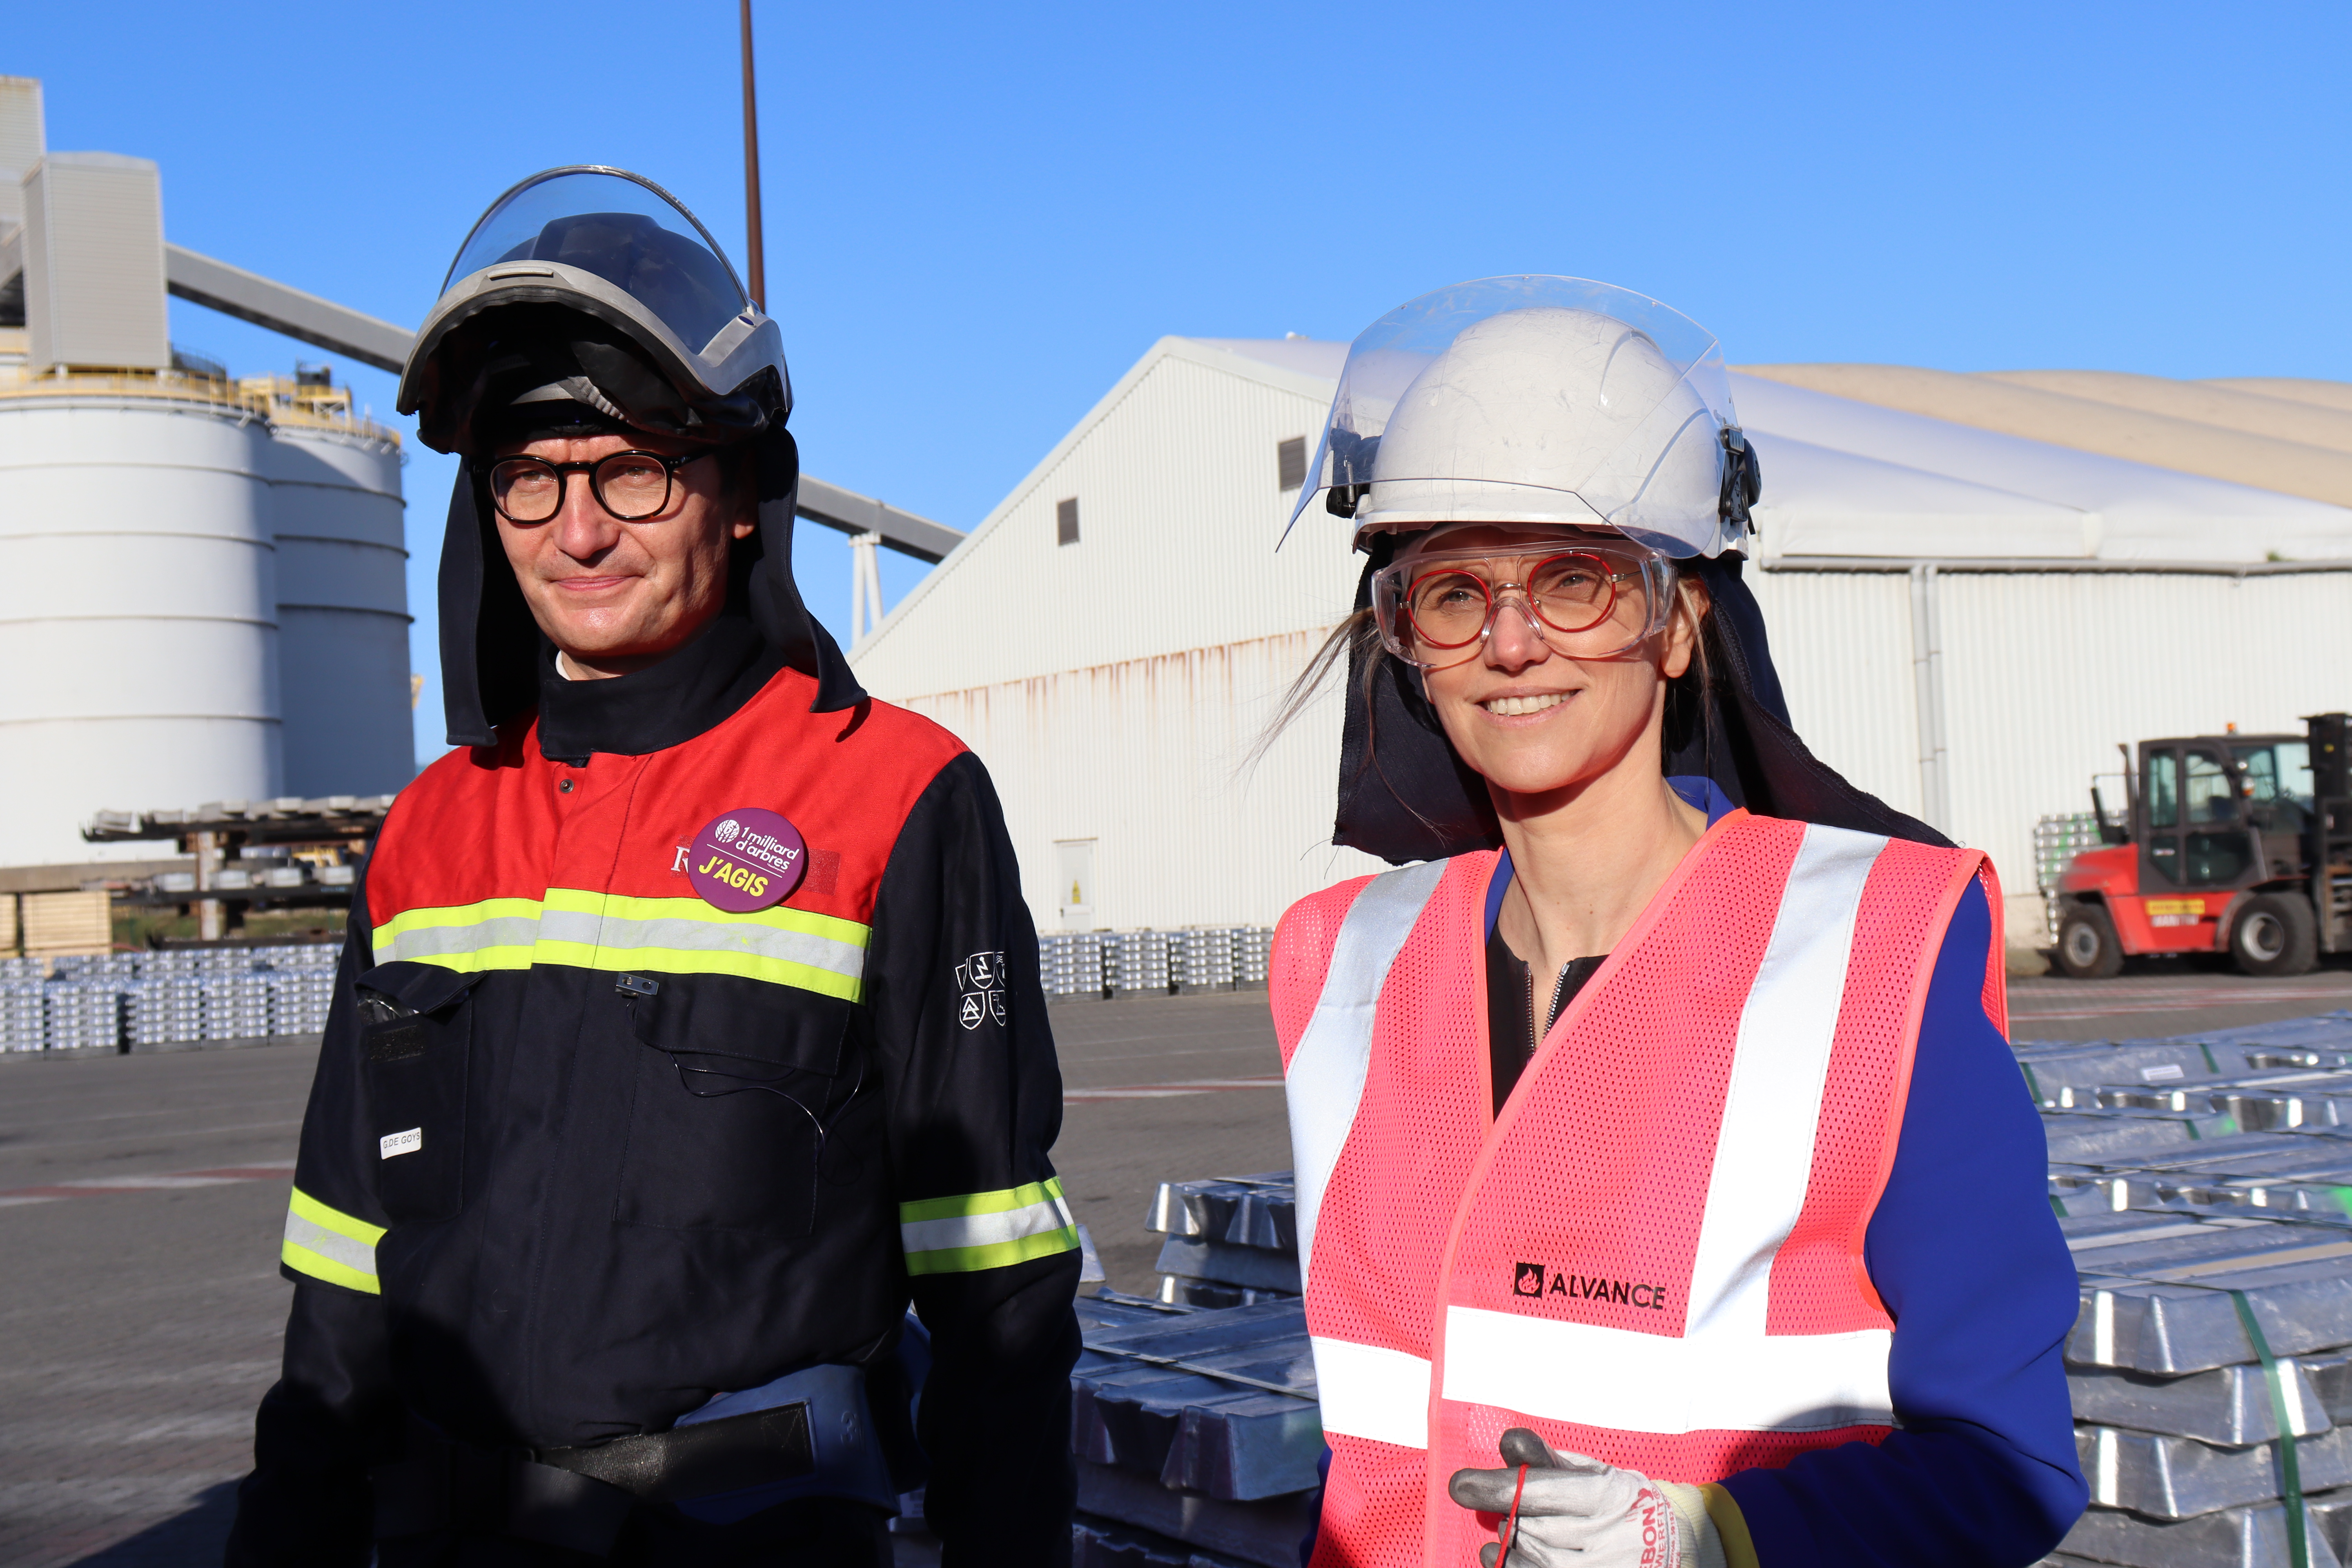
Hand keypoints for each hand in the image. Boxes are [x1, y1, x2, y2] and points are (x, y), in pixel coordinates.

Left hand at [1448, 1429, 1690, 1567]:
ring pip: (1531, 1562)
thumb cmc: (1619, 1503)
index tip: (1460, 1485)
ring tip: (1508, 1536)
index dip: (1494, 1488)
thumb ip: (1546, 1459)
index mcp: (1606, 1496)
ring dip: (1508, 1548)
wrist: (1674, 1547)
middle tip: (1505, 1513)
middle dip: (1507, 1518)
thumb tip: (1508, 1442)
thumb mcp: (1590, 1472)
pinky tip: (1501, 1559)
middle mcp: (1607, 1538)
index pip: (1539, 1490)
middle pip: (1530, 1529)